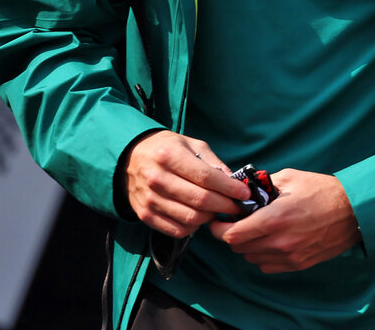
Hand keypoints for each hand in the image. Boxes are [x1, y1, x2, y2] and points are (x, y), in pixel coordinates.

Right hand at [120, 130, 248, 238]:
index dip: (229, 188)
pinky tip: (200, 216)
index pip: (206, 178)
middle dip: (226, 205)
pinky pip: (177, 230)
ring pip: (190, 218)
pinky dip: (194, 227)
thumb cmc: (167, 149)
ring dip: (210, 217)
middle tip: (238, 206)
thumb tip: (234, 181)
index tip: (245, 193)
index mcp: (170, 156)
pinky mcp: (145, 215)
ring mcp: (150, 200)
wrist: (129, 158)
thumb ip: (213, 163)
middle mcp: (157, 179)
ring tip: (218, 210)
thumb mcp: (191, 144)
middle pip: (200, 200)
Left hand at [208, 169, 360, 273]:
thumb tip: (246, 189)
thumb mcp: (292, 178)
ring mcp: (289, 256)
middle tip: (238, 222)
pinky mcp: (298, 264)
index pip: (232, 234)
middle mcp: (279, 241)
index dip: (219, 228)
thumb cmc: (325, 191)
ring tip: (256, 231)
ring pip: (251, 258)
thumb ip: (265, 185)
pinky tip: (271, 241)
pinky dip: (263, 255)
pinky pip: (267, 266)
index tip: (218, 220)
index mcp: (275, 218)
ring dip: (248, 245)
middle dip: (233, 235)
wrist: (356, 211)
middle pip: (238, 248)